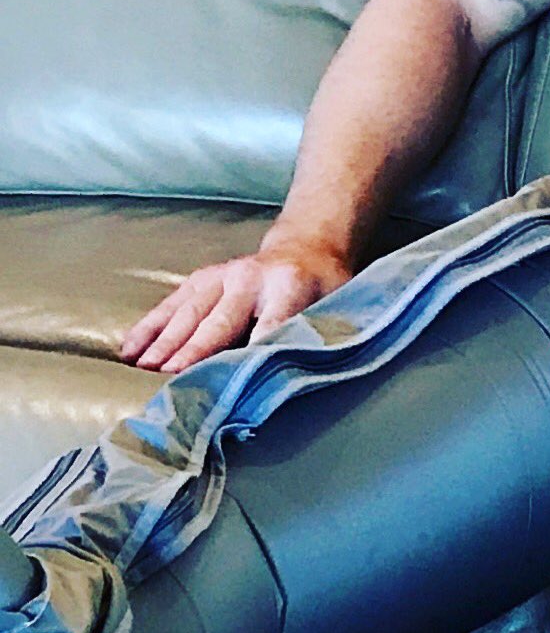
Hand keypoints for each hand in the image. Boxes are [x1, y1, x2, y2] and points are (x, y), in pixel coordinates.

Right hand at [117, 237, 352, 373]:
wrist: (306, 249)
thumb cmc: (324, 290)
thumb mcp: (337, 308)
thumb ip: (318, 337)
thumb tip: (300, 382)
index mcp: (290, 287)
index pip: (271, 324)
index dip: (251, 350)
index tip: (234, 380)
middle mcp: (251, 279)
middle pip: (219, 321)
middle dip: (194, 351)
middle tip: (168, 378)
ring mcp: (222, 277)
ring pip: (189, 313)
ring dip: (164, 343)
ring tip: (140, 371)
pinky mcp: (202, 279)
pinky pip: (171, 305)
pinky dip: (149, 327)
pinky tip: (128, 351)